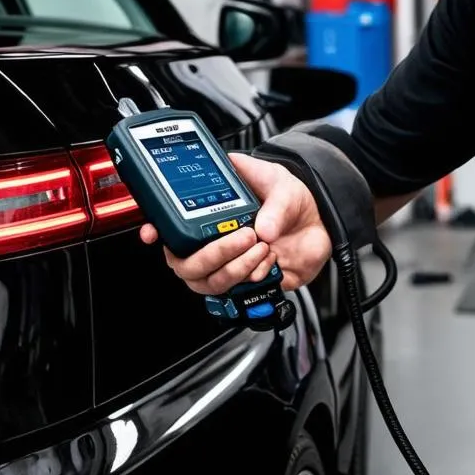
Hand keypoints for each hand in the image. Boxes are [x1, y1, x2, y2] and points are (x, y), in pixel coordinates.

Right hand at [139, 152, 331, 294]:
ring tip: (262, 245)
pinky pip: (240, 291)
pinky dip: (256, 275)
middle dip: (213, 254)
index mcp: (210, 216)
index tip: (153, 233)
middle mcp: (214, 244)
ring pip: (211, 283)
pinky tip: (271, 257)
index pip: (171, 229)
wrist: (321, 221)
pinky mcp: (250, 282)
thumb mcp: (279, 183)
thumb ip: (272, 202)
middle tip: (243, 236)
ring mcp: (230, 266)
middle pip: (187, 266)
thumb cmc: (291, 198)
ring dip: (236, 267)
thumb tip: (262, 227)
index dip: (158, 233)